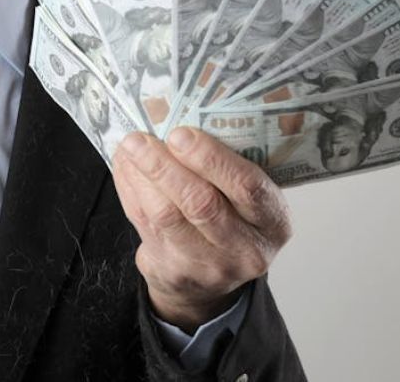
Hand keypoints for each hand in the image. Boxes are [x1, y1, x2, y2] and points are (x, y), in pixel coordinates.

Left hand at [112, 126, 291, 331]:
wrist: (209, 283)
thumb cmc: (230, 221)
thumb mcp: (247, 200)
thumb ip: (227, 168)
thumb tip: (180, 116)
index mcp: (273, 221)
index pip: (248, 187)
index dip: (211, 159)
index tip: (180, 134)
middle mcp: (246, 248)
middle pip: (201, 204)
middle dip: (165, 167)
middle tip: (140, 139)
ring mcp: (209, 266)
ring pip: (166, 216)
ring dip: (141, 176)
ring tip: (129, 148)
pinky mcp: (174, 272)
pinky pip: (144, 224)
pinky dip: (130, 190)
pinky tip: (125, 168)